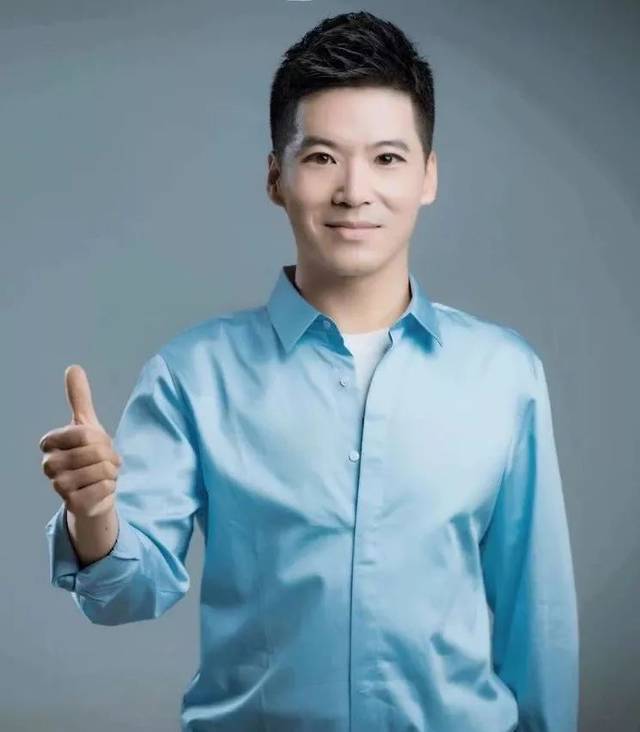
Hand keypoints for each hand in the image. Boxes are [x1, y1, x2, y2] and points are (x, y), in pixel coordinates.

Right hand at [39, 365, 122, 518]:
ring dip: (111, 473)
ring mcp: (58, 486)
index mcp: (50, 443)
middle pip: (94, 452)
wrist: (96, 490)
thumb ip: (78, 398)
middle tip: (106, 463)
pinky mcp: (73, 504)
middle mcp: (49, 465)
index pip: (83, 433)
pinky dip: (110, 488)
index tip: (98, 444)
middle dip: (109, 457)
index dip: (100, 439)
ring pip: (101, 471)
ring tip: (104, 476)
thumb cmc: (89, 455)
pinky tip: (102, 489)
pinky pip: (103, 489)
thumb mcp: (86, 425)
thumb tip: (73, 368)